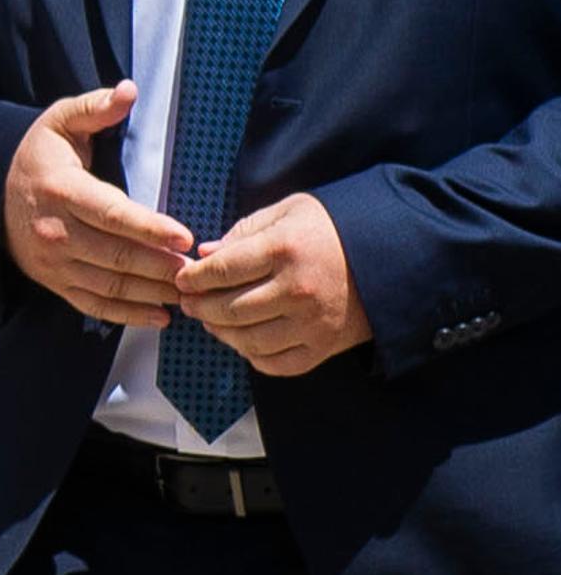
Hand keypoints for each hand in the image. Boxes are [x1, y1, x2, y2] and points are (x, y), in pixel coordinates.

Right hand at [2, 82, 192, 325]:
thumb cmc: (39, 156)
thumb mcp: (59, 122)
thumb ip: (95, 108)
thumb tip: (130, 90)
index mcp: (60, 190)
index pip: (110, 213)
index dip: (149, 228)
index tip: (185, 237)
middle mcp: (54, 230)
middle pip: (115, 255)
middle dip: (160, 265)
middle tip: (197, 269)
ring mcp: (54, 262)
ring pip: (110, 285)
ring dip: (152, 292)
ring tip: (188, 292)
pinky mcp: (55, 283)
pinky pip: (94, 305)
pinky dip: (129, 315)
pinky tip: (160, 316)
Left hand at [175, 193, 372, 375]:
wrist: (392, 255)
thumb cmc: (333, 227)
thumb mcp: (288, 211)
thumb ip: (243, 231)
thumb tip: (205, 254)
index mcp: (283, 250)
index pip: (222, 270)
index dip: (193, 277)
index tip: (181, 278)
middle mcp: (297, 290)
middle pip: (230, 309)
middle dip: (200, 307)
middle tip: (188, 302)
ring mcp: (312, 322)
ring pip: (249, 340)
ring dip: (221, 333)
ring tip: (210, 321)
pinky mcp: (325, 346)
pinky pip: (278, 363)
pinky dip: (253, 356)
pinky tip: (243, 340)